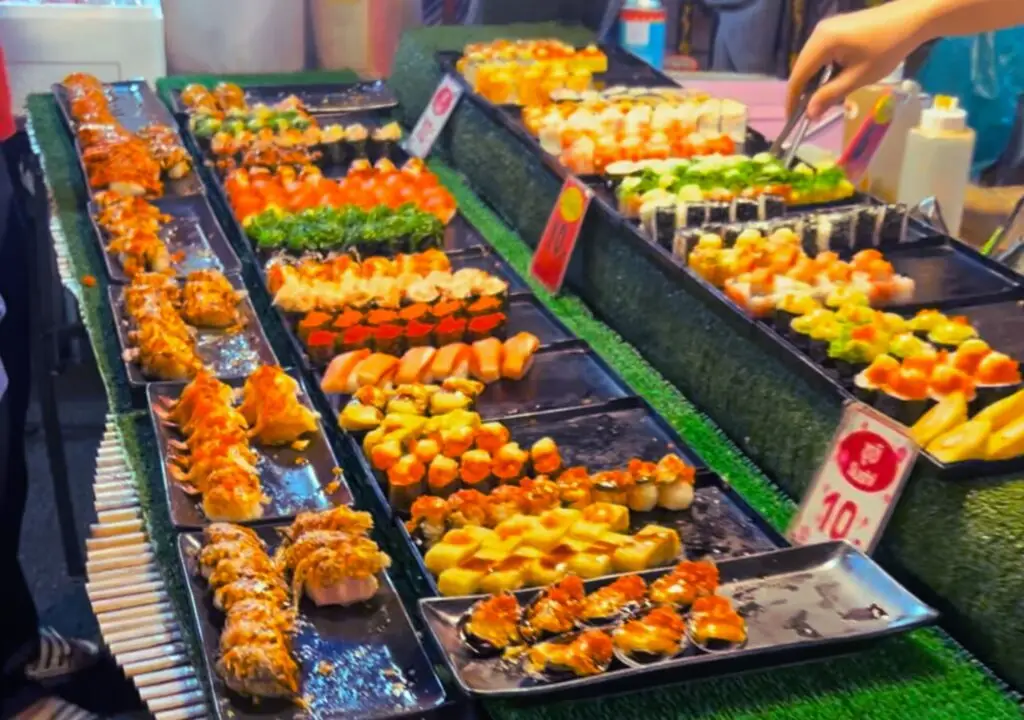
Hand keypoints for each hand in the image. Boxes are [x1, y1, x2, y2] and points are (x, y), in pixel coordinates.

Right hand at [787, 1, 929, 119]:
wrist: (913, 18)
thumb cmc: (888, 48)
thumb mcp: (858, 77)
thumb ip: (830, 95)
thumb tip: (809, 114)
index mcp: (822, 42)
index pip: (798, 75)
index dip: (792, 99)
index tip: (792, 120)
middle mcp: (818, 32)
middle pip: (802, 67)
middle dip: (804, 92)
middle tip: (811, 113)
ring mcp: (826, 28)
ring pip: (811, 61)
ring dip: (815, 82)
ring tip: (824, 100)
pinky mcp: (835, 28)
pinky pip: (821, 53)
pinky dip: (823, 70)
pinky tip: (833, 82)